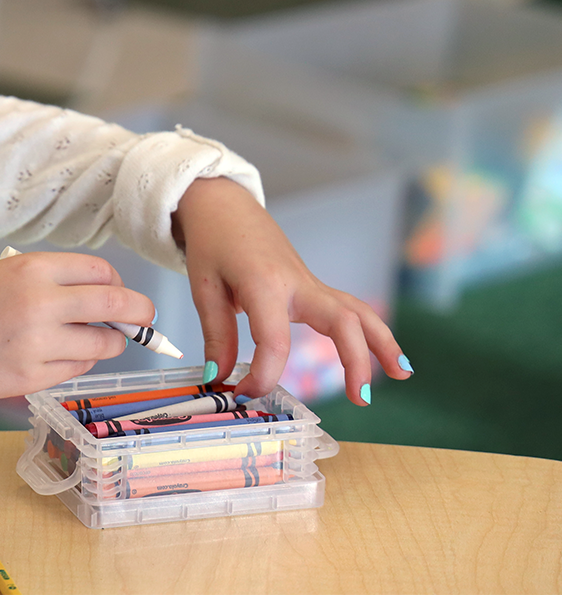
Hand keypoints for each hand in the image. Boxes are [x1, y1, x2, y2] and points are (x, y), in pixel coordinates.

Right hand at [0, 252, 154, 408]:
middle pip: (118, 304)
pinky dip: (79, 361)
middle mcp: (41, 304)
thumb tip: (100, 297)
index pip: (101, 271)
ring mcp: (38, 344)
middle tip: (145, 317)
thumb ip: (47, 282)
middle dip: (140, 312)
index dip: (117, 282)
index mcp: (30, 269)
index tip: (118, 291)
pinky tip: (58, 354)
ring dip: (109, 342)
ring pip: (104, 344)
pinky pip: (77, 368)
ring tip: (95, 340)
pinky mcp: (32, 378)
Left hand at [174, 177, 411, 404]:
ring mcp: (310, 283)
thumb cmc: (213, 242)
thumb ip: (217, 335)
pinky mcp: (313, 287)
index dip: (263, 375)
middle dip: (355, 361)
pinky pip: (349, 308)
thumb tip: (219, 378)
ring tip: (401, 373)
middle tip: (359, 400)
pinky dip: (370, 330)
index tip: (245, 393)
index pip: (275, 340)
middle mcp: (297, 283)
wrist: (224, 205)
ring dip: (382, 342)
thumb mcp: (204, 287)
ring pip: (358, 311)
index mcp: (264, 283)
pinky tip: (386, 354)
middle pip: (342, 321)